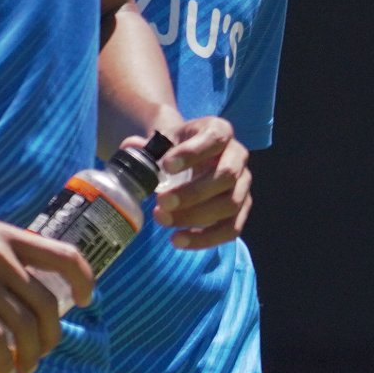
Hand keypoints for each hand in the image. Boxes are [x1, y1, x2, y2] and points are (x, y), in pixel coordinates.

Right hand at [0, 202, 96, 372]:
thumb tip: (18, 286)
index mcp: (10, 238)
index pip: (66, 256)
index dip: (83, 281)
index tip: (83, 301)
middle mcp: (2, 256)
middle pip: (45, 304)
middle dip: (51, 335)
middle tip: (43, 351)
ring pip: (23, 324)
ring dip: (29, 353)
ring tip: (23, 368)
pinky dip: (3, 359)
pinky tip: (2, 372)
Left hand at [153, 116, 250, 247]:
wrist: (185, 161)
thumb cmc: (174, 149)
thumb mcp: (161, 141)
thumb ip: (146, 146)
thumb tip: (131, 147)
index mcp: (219, 131)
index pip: (214, 138)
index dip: (193, 153)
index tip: (166, 166)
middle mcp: (238, 156)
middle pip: (226, 176)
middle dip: (193, 192)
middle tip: (161, 202)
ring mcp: (242, 185)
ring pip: (230, 204)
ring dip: (196, 216)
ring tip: (163, 220)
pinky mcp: (241, 209)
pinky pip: (231, 228)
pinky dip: (205, 238)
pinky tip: (179, 240)